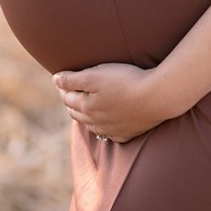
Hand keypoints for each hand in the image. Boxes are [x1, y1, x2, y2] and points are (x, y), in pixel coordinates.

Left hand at [53, 63, 171, 143]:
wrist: (156, 97)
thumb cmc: (125, 81)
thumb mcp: (95, 75)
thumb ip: (72, 79)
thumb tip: (55, 80)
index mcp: (86, 107)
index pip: (67, 98)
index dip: (64, 87)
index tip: (62, 80)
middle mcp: (95, 122)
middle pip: (77, 113)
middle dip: (72, 102)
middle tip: (71, 93)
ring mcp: (111, 130)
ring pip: (92, 125)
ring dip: (86, 116)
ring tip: (85, 107)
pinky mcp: (127, 134)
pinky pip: (110, 133)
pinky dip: (104, 127)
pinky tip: (106, 122)